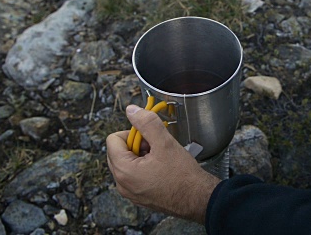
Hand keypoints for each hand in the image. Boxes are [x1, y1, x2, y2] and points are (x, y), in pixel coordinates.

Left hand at [106, 105, 220, 223]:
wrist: (198, 199)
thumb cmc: (183, 175)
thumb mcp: (165, 142)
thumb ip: (146, 123)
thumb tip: (132, 110)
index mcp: (123, 171)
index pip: (113, 139)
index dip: (132, 133)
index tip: (149, 137)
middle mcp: (122, 184)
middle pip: (117, 152)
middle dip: (135, 145)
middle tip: (155, 147)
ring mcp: (130, 193)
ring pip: (126, 164)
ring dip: (140, 156)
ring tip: (160, 159)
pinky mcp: (139, 197)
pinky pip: (133, 177)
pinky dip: (143, 169)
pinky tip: (161, 169)